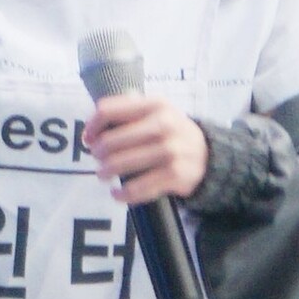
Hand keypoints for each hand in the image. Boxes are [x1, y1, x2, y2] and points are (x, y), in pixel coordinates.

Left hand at [83, 95, 208, 204]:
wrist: (209, 155)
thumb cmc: (172, 132)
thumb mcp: (156, 112)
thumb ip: (126, 113)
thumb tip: (90, 132)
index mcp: (154, 104)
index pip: (108, 110)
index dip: (92, 126)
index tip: (89, 138)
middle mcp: (163, 125)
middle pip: (110, 141)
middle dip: (98, 153)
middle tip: (98, 159)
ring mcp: (169, 151)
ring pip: (120, 164)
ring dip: (105, 172)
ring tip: (104, 174)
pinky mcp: (174, 175)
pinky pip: (137, 188)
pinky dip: (122, 194)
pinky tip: (117, 194)